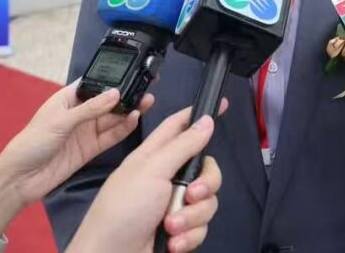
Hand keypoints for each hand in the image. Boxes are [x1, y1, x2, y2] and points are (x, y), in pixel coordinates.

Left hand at [0, 83, 148, 207]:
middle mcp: (79, 113)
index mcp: (67, 99)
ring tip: (147, 101)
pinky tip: (134, 120)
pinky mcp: (90, 149)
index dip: (112, 78)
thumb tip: (116, 94)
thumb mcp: (60, 121)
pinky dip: (123, 129)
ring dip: (128, 111)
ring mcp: (85, 131)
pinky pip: (110, 136)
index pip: (93, 83)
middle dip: (126, 95)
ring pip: (112, 118)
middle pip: (107, 101)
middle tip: (146, 88)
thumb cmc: (32, 142)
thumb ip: (90, 109)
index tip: (132, 71)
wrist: (20, 179)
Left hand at [70, 103, 226, 252]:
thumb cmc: (121, 210)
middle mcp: (167, 178)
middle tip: (191, 195)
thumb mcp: (152, 170)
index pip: (182, 126)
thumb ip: (183, 145)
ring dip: (192, 217)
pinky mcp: (179, 230)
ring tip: (171, 227)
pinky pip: (201, 227)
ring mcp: (173, 205)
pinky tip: (172, 243)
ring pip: (207, 201)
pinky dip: (189, 236)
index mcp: (155, 156)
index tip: (223, 105)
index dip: (201, 115)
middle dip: (205, 185)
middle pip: (206, 169)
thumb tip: (206, 120)